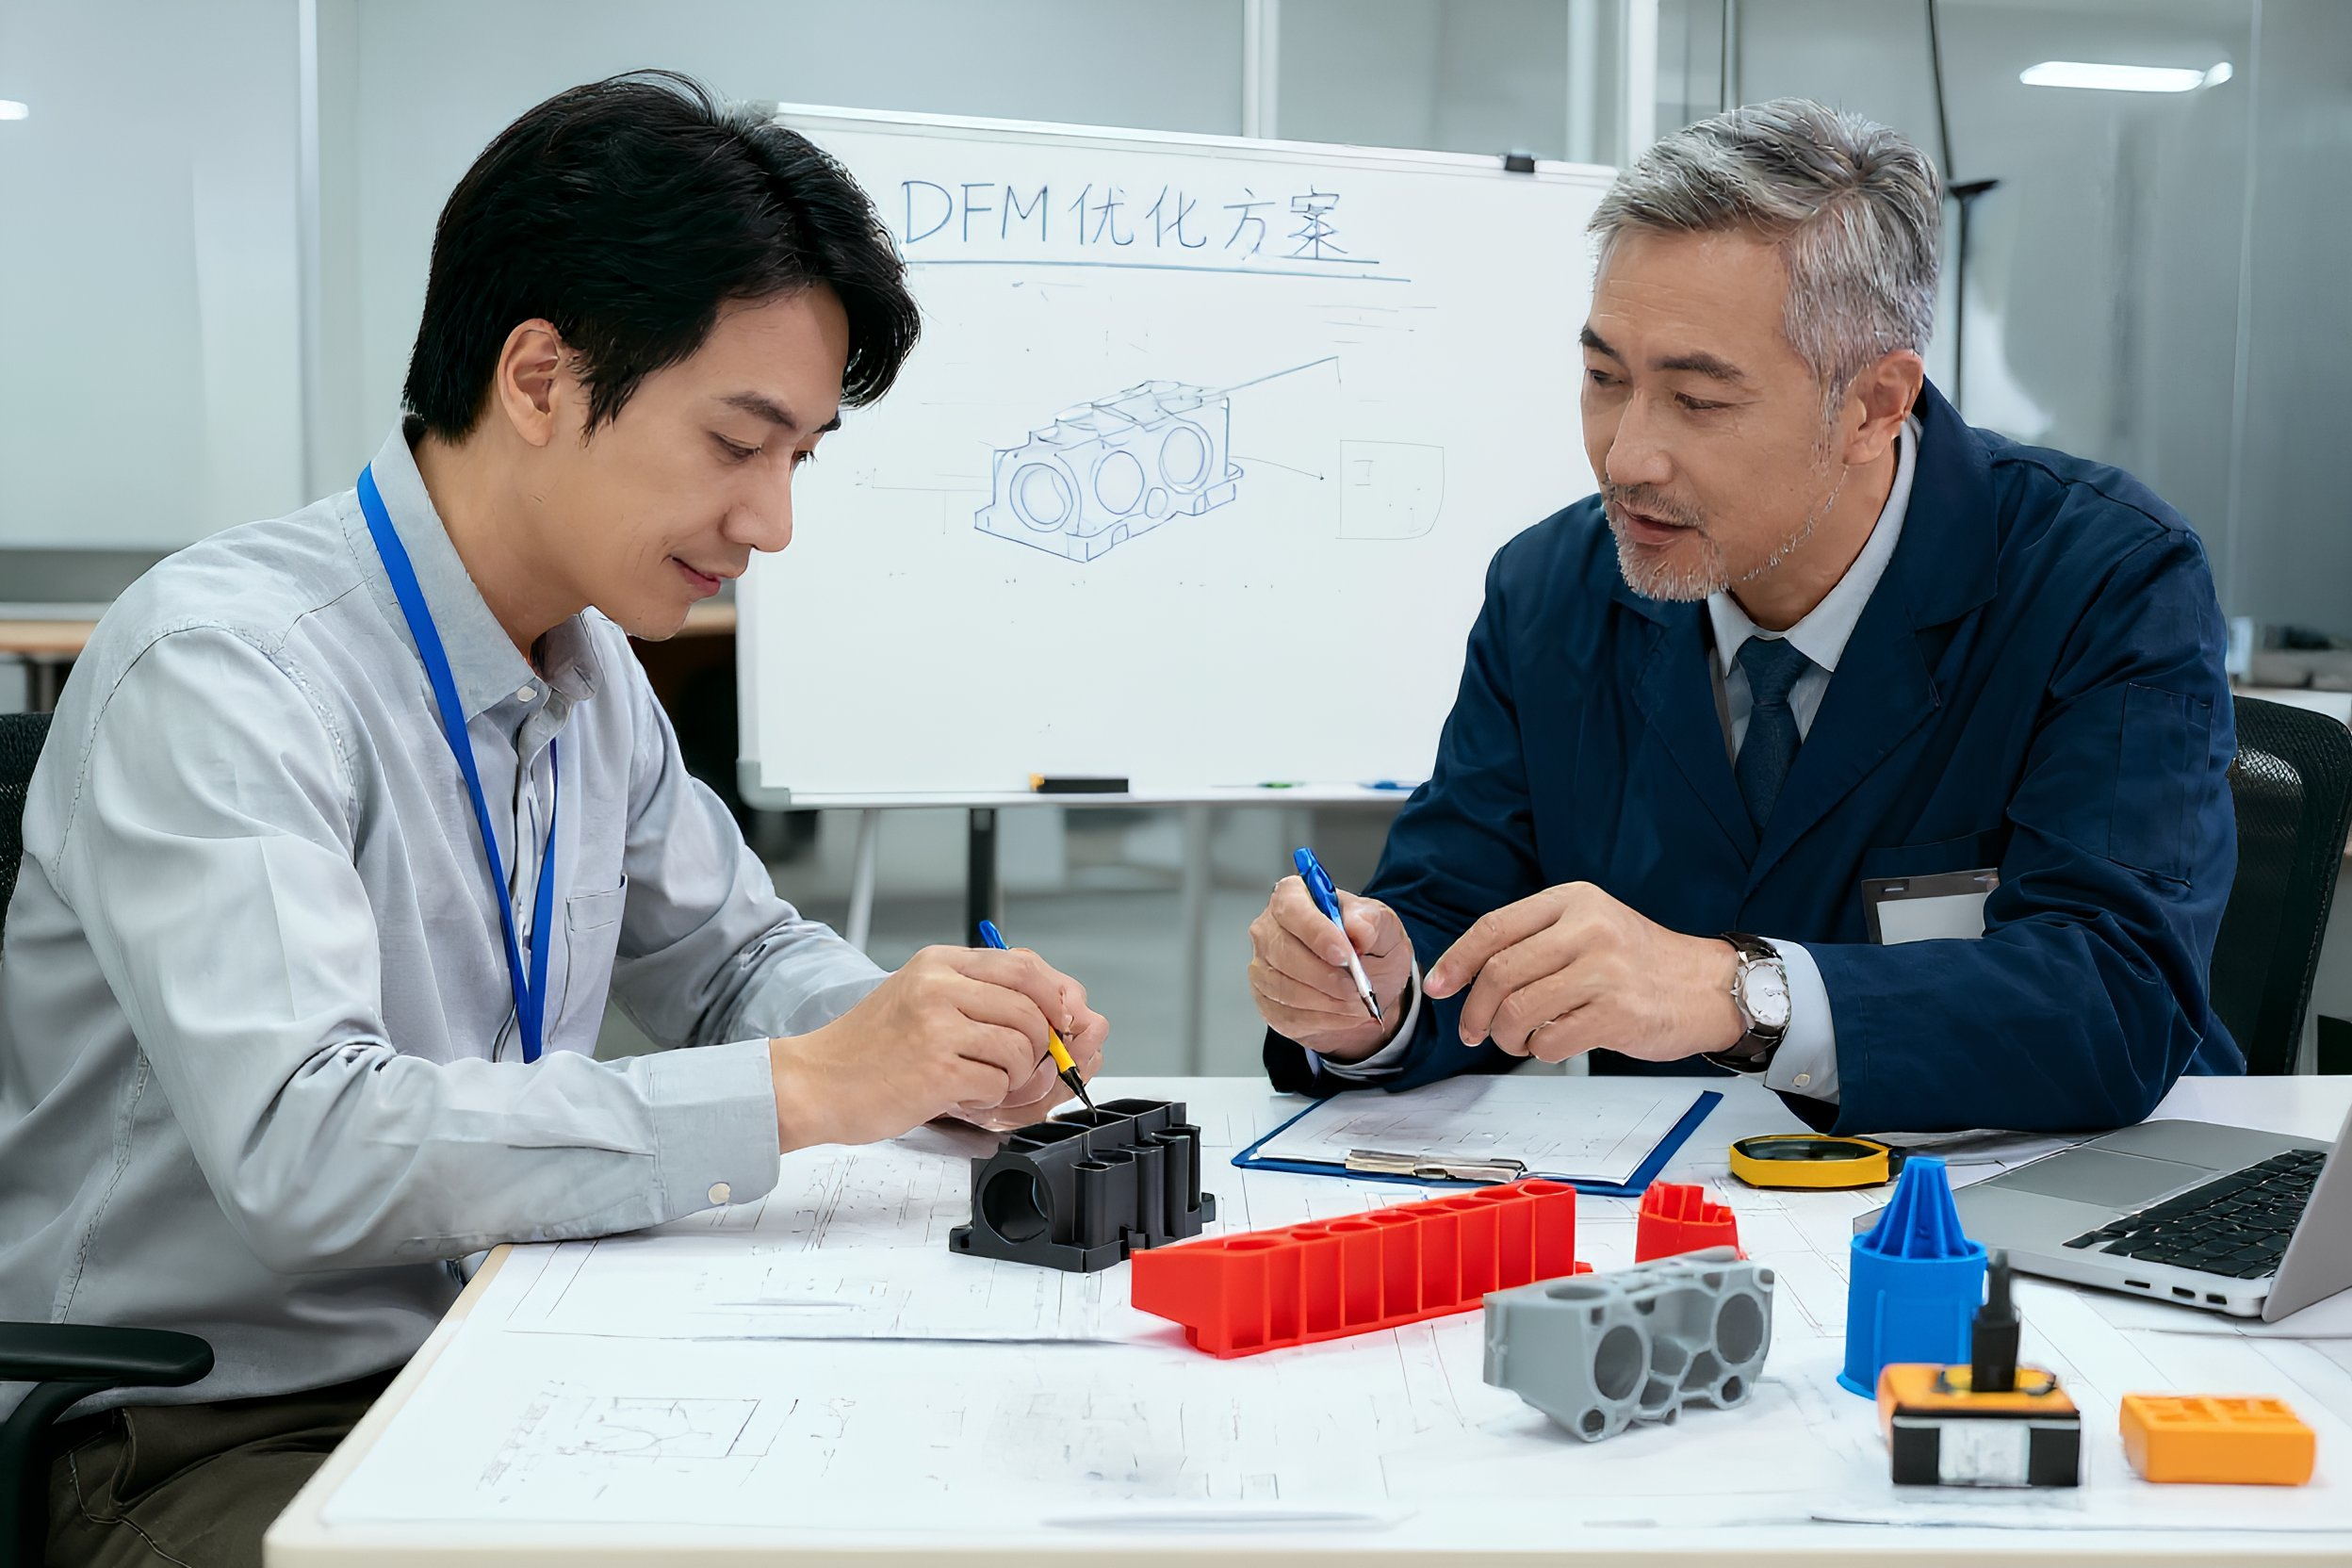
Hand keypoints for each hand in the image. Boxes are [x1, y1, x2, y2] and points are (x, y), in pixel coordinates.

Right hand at [768, 945, 1106, 1149]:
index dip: (1058, 995)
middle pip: (1032, 1009)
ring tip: (981, 1079)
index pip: (1024, 965)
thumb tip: (1058, 1004)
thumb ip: (980, 994)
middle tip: (1026, 1064)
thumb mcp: (921, 998)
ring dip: (1015, 1075)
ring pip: (1021, 1048)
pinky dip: (989, 1095)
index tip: (1067, 1019)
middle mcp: (939, 986)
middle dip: (1043, 1045)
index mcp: (939, 963)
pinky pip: (998, 1082)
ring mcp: (937, 1027)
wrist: (814, 1083)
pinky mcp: (936, 1069)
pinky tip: (958, 1092)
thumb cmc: (867, 1049)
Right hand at [1247, 876, 1415, 1062]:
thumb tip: (1359, 929)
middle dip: (1326, 976)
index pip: (1292, 909)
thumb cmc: (1367, 945)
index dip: (1317, 933)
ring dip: (1329, 1002)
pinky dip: (1324, 1020)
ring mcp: (1263, 967)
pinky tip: (1345, 1014)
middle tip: (1358, 988)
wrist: (1366, 981)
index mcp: (1293, 897)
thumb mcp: (1383, 926)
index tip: (1345, 955)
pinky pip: (1289, 1015)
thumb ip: (1373, 922)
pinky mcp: (1267, 1001)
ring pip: (1286, 989)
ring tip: (1359, 1004)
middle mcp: (1269, 929)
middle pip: (1283, 953)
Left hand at [1424, 883, 1743, 1063]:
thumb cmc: (1641, 961)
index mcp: (1573, 902)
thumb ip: (1536, 939)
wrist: (1708, 986)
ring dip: (1506, 1036)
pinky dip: (1542, 1050)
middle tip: (1474, 1030)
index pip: (1494, 929)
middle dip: (1476, 1010)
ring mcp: (1605, 971)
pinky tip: (1553, 1044)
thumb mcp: (1590, 926)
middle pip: (1499, 973)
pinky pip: (1552, 1040)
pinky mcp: (1619, 1013)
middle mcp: (1588, 930)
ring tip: (1516, 1041)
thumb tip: (1467, 972)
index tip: (1439, 986)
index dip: (1456, 961)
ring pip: (1519, 1010)